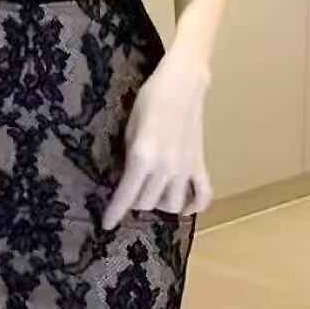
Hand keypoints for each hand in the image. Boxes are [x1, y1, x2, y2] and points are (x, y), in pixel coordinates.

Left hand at [102, 55, 213, 229]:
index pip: (126, 196)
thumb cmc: (149, 100)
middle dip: (135, 203)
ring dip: (160, 204)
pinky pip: (203, 195)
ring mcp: (185, 168)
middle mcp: (165, 168)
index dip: (114, 213)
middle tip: (130, 193)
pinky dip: (194, 206)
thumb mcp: (128, 129)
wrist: (182, 84)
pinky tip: (184, 205)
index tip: (106, 225)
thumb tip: (126, 180)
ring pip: (173, 205)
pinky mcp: (200, 164)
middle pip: (147, 203)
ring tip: (153, 194)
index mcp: (143, 157)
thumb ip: (128, 158)